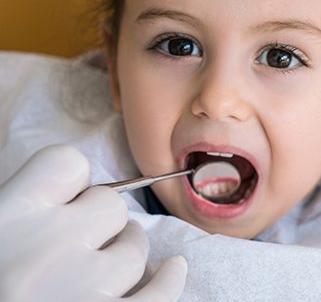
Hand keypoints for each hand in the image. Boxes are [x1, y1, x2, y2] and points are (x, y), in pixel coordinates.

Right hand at [0, 145, 186, 301]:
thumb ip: (17, 216)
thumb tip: (61, 202)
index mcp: (7, 219)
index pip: (66, 163)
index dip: (70, 181)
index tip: (65, 199)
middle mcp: (48, 245)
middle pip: (108, 205)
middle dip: (99, 222)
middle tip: (78, 245)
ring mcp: (81, 289)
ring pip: (133, 248)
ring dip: (125, 255)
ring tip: (99, 273)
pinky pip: (158, 295)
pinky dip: (168, 282)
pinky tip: (173, 270)